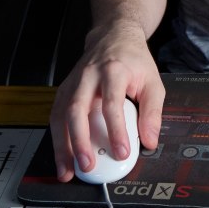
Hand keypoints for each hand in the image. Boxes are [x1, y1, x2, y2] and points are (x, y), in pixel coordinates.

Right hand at [49, 26, 165, 181]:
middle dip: (80, 141)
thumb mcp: (153, 82)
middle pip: (78, 110)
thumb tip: (149, 141)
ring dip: (62, 146)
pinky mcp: (64, 91)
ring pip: (60, 116)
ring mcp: (72, 83)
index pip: (112, 104)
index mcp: (114, 71)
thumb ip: (152, 113)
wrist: (113, 37)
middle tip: (88, 164)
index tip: (122, 151)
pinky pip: (56, 117)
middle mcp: (88, 76)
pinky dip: (57, 139)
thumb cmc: (133, 61)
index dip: (116, 130)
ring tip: (67, 170)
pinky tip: (61, 156)